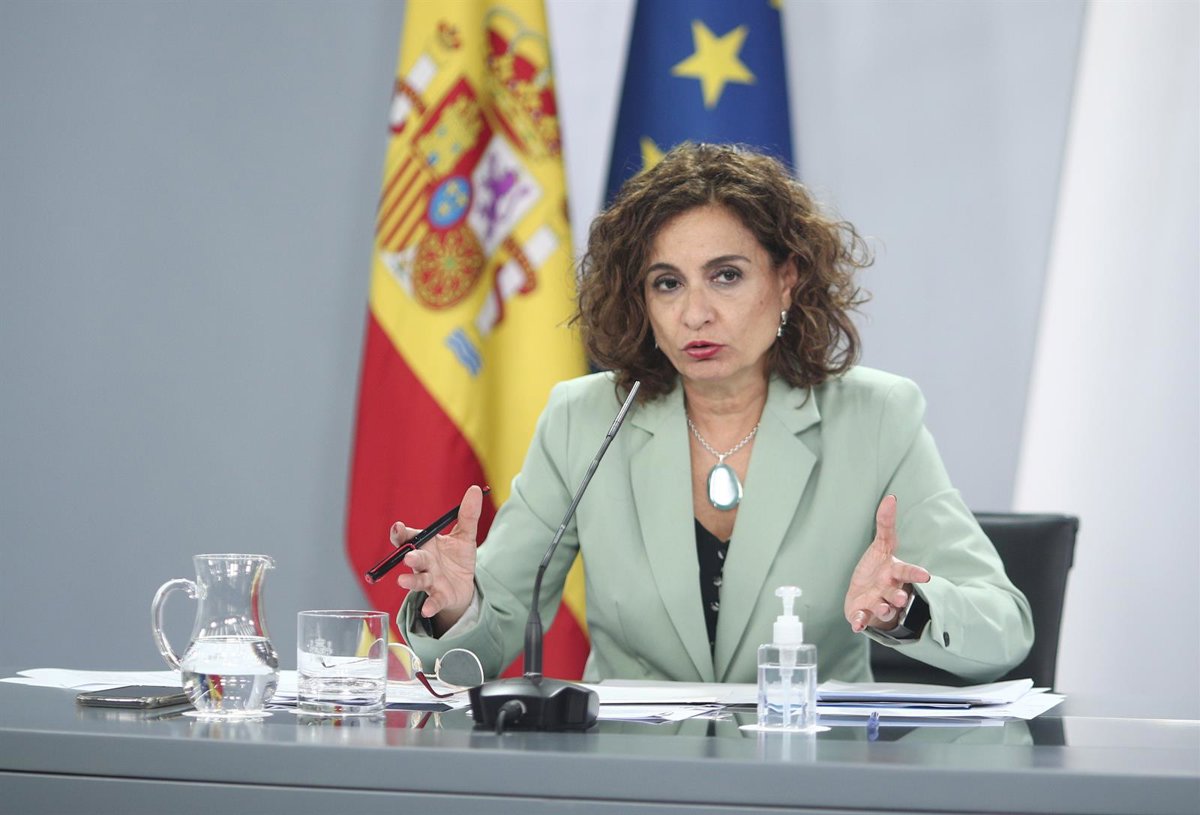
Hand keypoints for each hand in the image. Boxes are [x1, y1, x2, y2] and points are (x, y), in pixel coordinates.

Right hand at [393, 485, 483, 631]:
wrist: (463, 586)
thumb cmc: (457, 558)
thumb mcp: (465, 536)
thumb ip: (468, 515)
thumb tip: (476, 490)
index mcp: (426, 545)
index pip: (409, 538)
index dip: (400, 533)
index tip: (397, 528)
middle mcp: (424, 563)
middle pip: (414, 558)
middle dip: (410, 557)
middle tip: (407, 556)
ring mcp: (430, 580)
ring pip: (418, 580)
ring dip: (410, 581)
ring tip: (402, 582)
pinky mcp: (439, 596)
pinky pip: (433, 601)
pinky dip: (430, 605)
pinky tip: (426, 610)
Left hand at [844, 495, 931, 633]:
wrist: (865, 596)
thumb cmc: (878, 569)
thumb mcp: (881, 546)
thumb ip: (886, 524)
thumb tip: (891, 497)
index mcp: (895, 573)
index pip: (907, 571)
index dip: (915, 573)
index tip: (926, 576)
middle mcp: (890, 590)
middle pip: (897, 593)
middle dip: (899, 596)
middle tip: (900, 598)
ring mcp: (878, 603)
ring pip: (884, 608)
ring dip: (884, 609)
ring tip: (883, 608)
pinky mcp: (865, 614)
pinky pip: (863, 619)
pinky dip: (860, 621)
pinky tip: (857, 624)